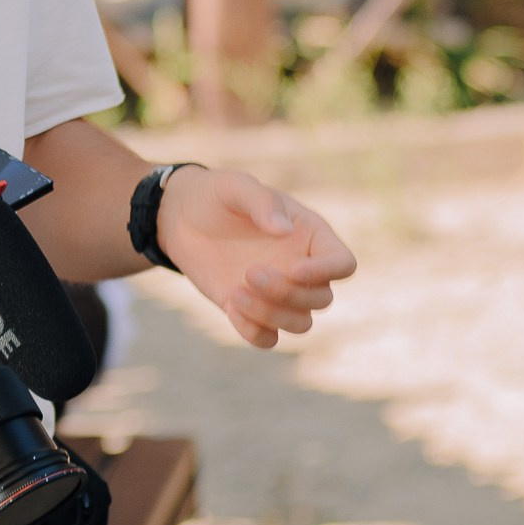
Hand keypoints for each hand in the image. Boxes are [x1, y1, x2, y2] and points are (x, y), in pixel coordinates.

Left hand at [156, 169, 355, 348]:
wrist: (181, 218)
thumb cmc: (216, 196)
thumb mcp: (235, 186)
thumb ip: (262, 201)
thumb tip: (284, 230)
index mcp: (310, 236)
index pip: (342, 263)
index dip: (327, 272)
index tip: (293, 269)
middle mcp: (301, 268)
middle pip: (321, 299)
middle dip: (288, 294)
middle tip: (250, 272)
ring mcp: (278, 293)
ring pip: (300, 323)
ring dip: (273, 316)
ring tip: (236, 293)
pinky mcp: (252, 311)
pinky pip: (267, 338)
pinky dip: (254, 332)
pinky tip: (230, 307)